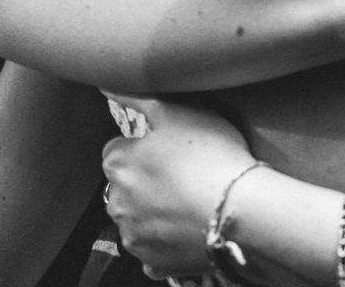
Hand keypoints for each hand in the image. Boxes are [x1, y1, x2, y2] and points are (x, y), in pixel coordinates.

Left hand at [101, 96, 254, 279]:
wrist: (239, 209)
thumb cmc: (209, 153)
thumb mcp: (176, 111)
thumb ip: (137, 96)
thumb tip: (105, 83)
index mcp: (118, 163)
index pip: (118, 150)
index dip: (145, 148)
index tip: (170, 149)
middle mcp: (116, 202)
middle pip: (125, 187)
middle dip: (145, 181)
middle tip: (183, 173)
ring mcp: (133, 235)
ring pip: (137, 218)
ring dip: (154, 211)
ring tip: (190, 201)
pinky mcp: (153, 261)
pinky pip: (152, 248)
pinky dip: (165, 240)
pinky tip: (189, 227)